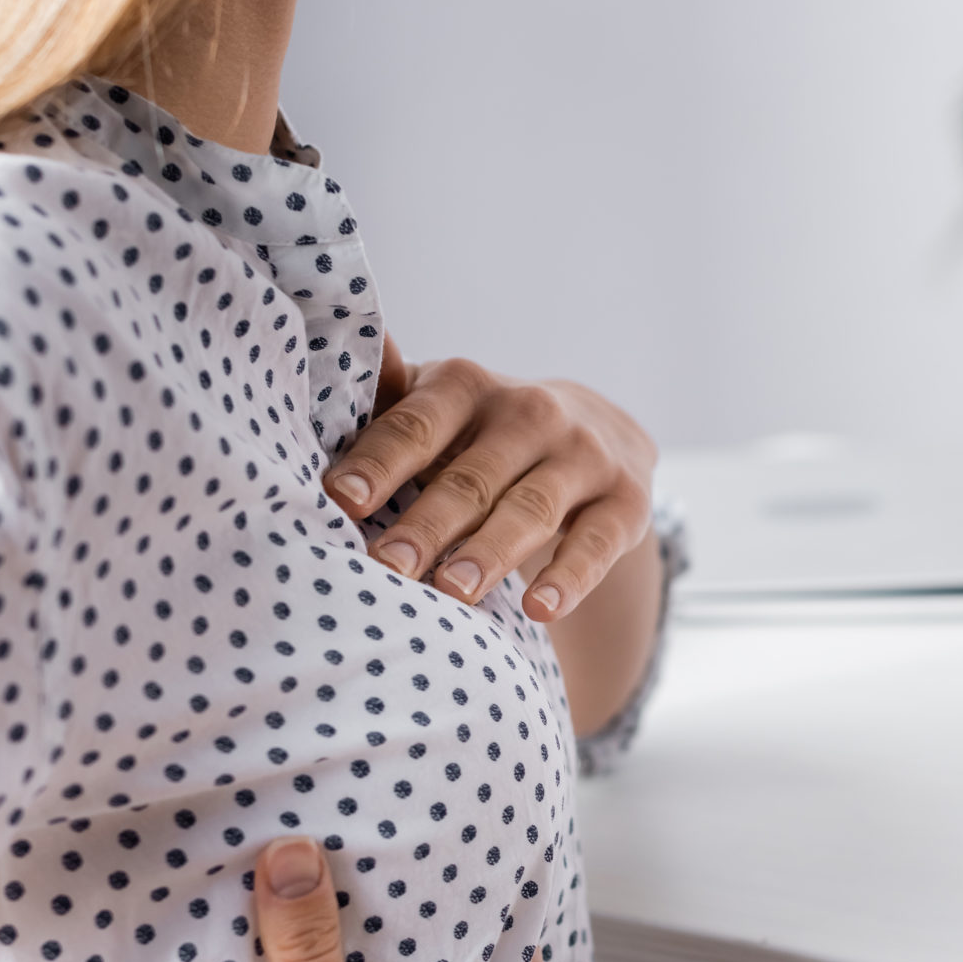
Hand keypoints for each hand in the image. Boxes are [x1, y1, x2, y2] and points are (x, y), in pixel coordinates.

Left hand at [323, 339, 656, 624]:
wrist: (597, 433)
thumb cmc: (484, 431)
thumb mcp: (437, 405)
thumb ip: (387, 398)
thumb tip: (337, 351)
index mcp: (468, 386)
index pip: (417, 426)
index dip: (380, 463)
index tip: (343, 501)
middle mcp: (532, 412)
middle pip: (471, 477)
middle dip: (428, 524)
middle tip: (388, 566)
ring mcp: (584, 456)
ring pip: (530, 510)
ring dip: (491, 552)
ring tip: (453, 594)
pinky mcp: (626, 501)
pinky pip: (596, 544)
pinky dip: (570, 577)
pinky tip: (540, 610)